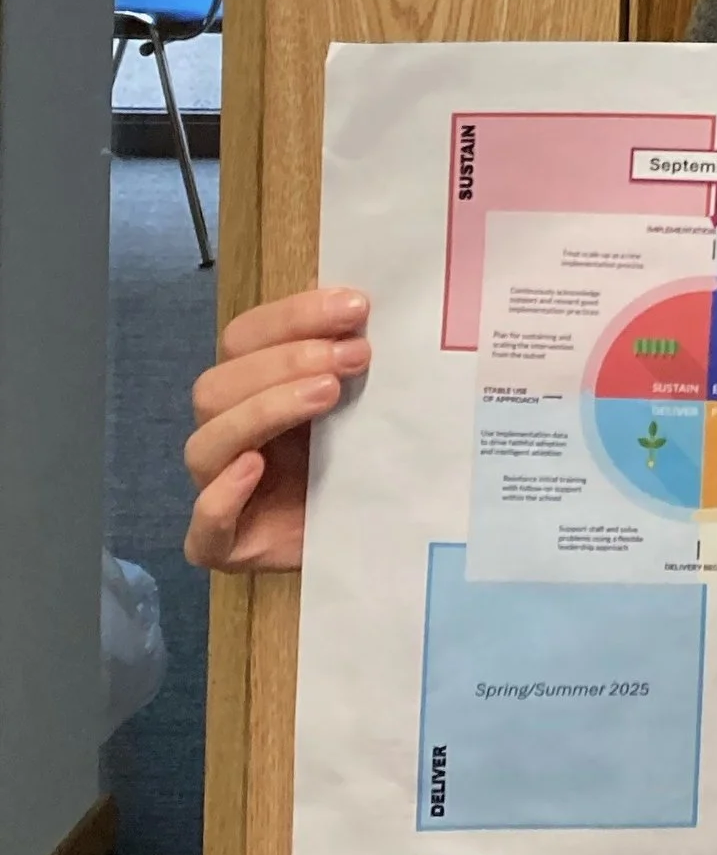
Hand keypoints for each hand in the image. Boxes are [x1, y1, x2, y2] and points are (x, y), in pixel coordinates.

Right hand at [184, 286, 370, 571]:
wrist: (374, 532)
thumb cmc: (365, 458)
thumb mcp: (363, 400)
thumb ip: (352, 357)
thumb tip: (367, 307)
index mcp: (251, 389)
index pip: (245, 338)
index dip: (293, 316)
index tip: (356, 307)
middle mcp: (228, 435)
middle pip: (217, 386)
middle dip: (287, 361)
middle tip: (355, 356)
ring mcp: (219, 491)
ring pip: (207, 443)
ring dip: (265, 410)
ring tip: (327, 394)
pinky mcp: (225, 546)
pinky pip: (203, 527)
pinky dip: (222, 495)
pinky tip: (254, 468)